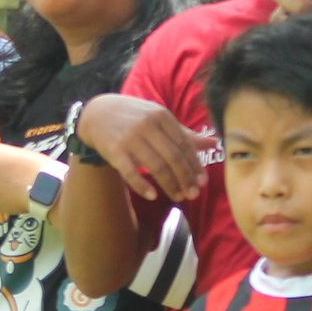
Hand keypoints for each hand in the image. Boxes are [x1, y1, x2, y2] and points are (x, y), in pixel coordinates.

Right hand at [75, 94, 210, 202]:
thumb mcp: (159, 119)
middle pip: (173, 157)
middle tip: (193, 194)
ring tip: (179, 197)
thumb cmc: (134, 117)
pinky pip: (131, 172)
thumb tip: (214, 142)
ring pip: (156, 166)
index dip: (195, 165)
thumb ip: (185, 133)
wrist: (97, 113)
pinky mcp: (115, 151)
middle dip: (186, 178)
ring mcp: (130, 138)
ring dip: (169, 185)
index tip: (203, 181)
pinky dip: (142, 186)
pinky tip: (153, 196)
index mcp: (162, 115)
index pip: (184, 144)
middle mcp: (147, 125)